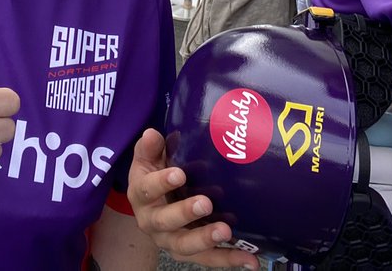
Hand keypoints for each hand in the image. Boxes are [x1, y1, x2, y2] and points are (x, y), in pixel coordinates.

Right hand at [126, 128, 259, 268]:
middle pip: (165, 222)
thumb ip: (150, 147)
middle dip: (185, 214)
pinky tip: (250, 260)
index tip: (179, 174)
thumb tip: (151, 134)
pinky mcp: (189, 251)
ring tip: (226, 232)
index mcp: (141, 195)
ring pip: (184, 246)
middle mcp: (151, 221)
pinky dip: (228, 259)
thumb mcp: (148, 158)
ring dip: (205, 240)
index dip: (161, 183)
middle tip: (205, 203)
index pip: (147, 189)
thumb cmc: (154, 174)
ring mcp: (170, 239)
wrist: (153, 202)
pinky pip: (208, 258)